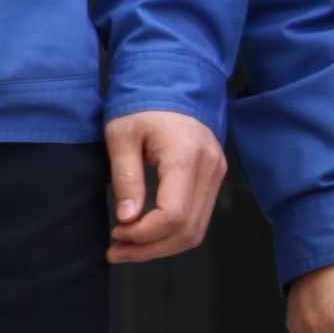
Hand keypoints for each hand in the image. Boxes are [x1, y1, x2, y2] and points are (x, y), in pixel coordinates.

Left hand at [105, 109, 227, 263]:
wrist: (173, 81)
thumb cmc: (142, 105)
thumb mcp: (122, 136)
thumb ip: (127, 178)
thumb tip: (128, 218)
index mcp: (186, 155)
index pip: (173, 214)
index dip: (145, 234)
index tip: (117, 233)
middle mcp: (210, 167)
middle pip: (188, 230)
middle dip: (151, 248)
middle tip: (117, 251)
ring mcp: (217, 173)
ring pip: (197, 229)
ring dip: (162, 246)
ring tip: (127, 248)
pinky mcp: (214, 177)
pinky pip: (198, 217)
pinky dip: (173, 232)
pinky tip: (146, 233)